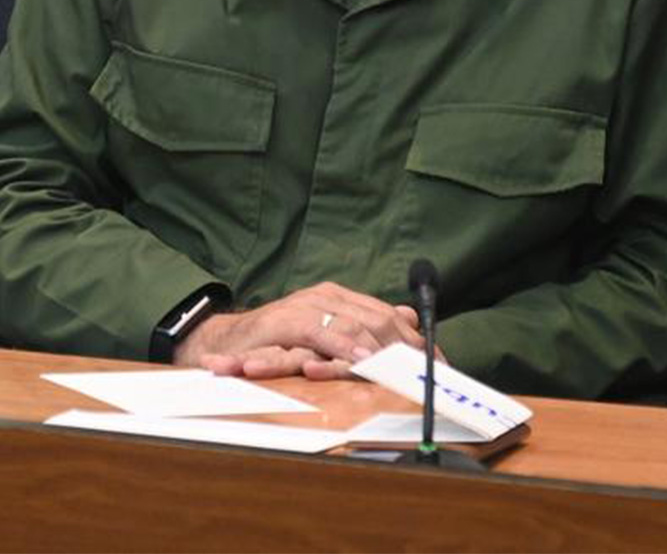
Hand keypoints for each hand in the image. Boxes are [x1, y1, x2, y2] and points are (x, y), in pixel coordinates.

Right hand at [172, 281, 423, 378]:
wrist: (225, 342)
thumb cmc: (275, 343)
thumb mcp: (323, 335)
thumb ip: (362, 322)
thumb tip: (407, 313)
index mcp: (338, 298)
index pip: (388, 314)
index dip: (416, 340)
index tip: (441, 365)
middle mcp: (326, 297)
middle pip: (379, 316)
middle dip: (408, 345)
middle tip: (431, 371)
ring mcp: (307, 306)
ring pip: (355, 321)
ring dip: (383, 346)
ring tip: (407, 365)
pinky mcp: (286, 321)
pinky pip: (321, 332)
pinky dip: (343, 345)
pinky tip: (361, 357)